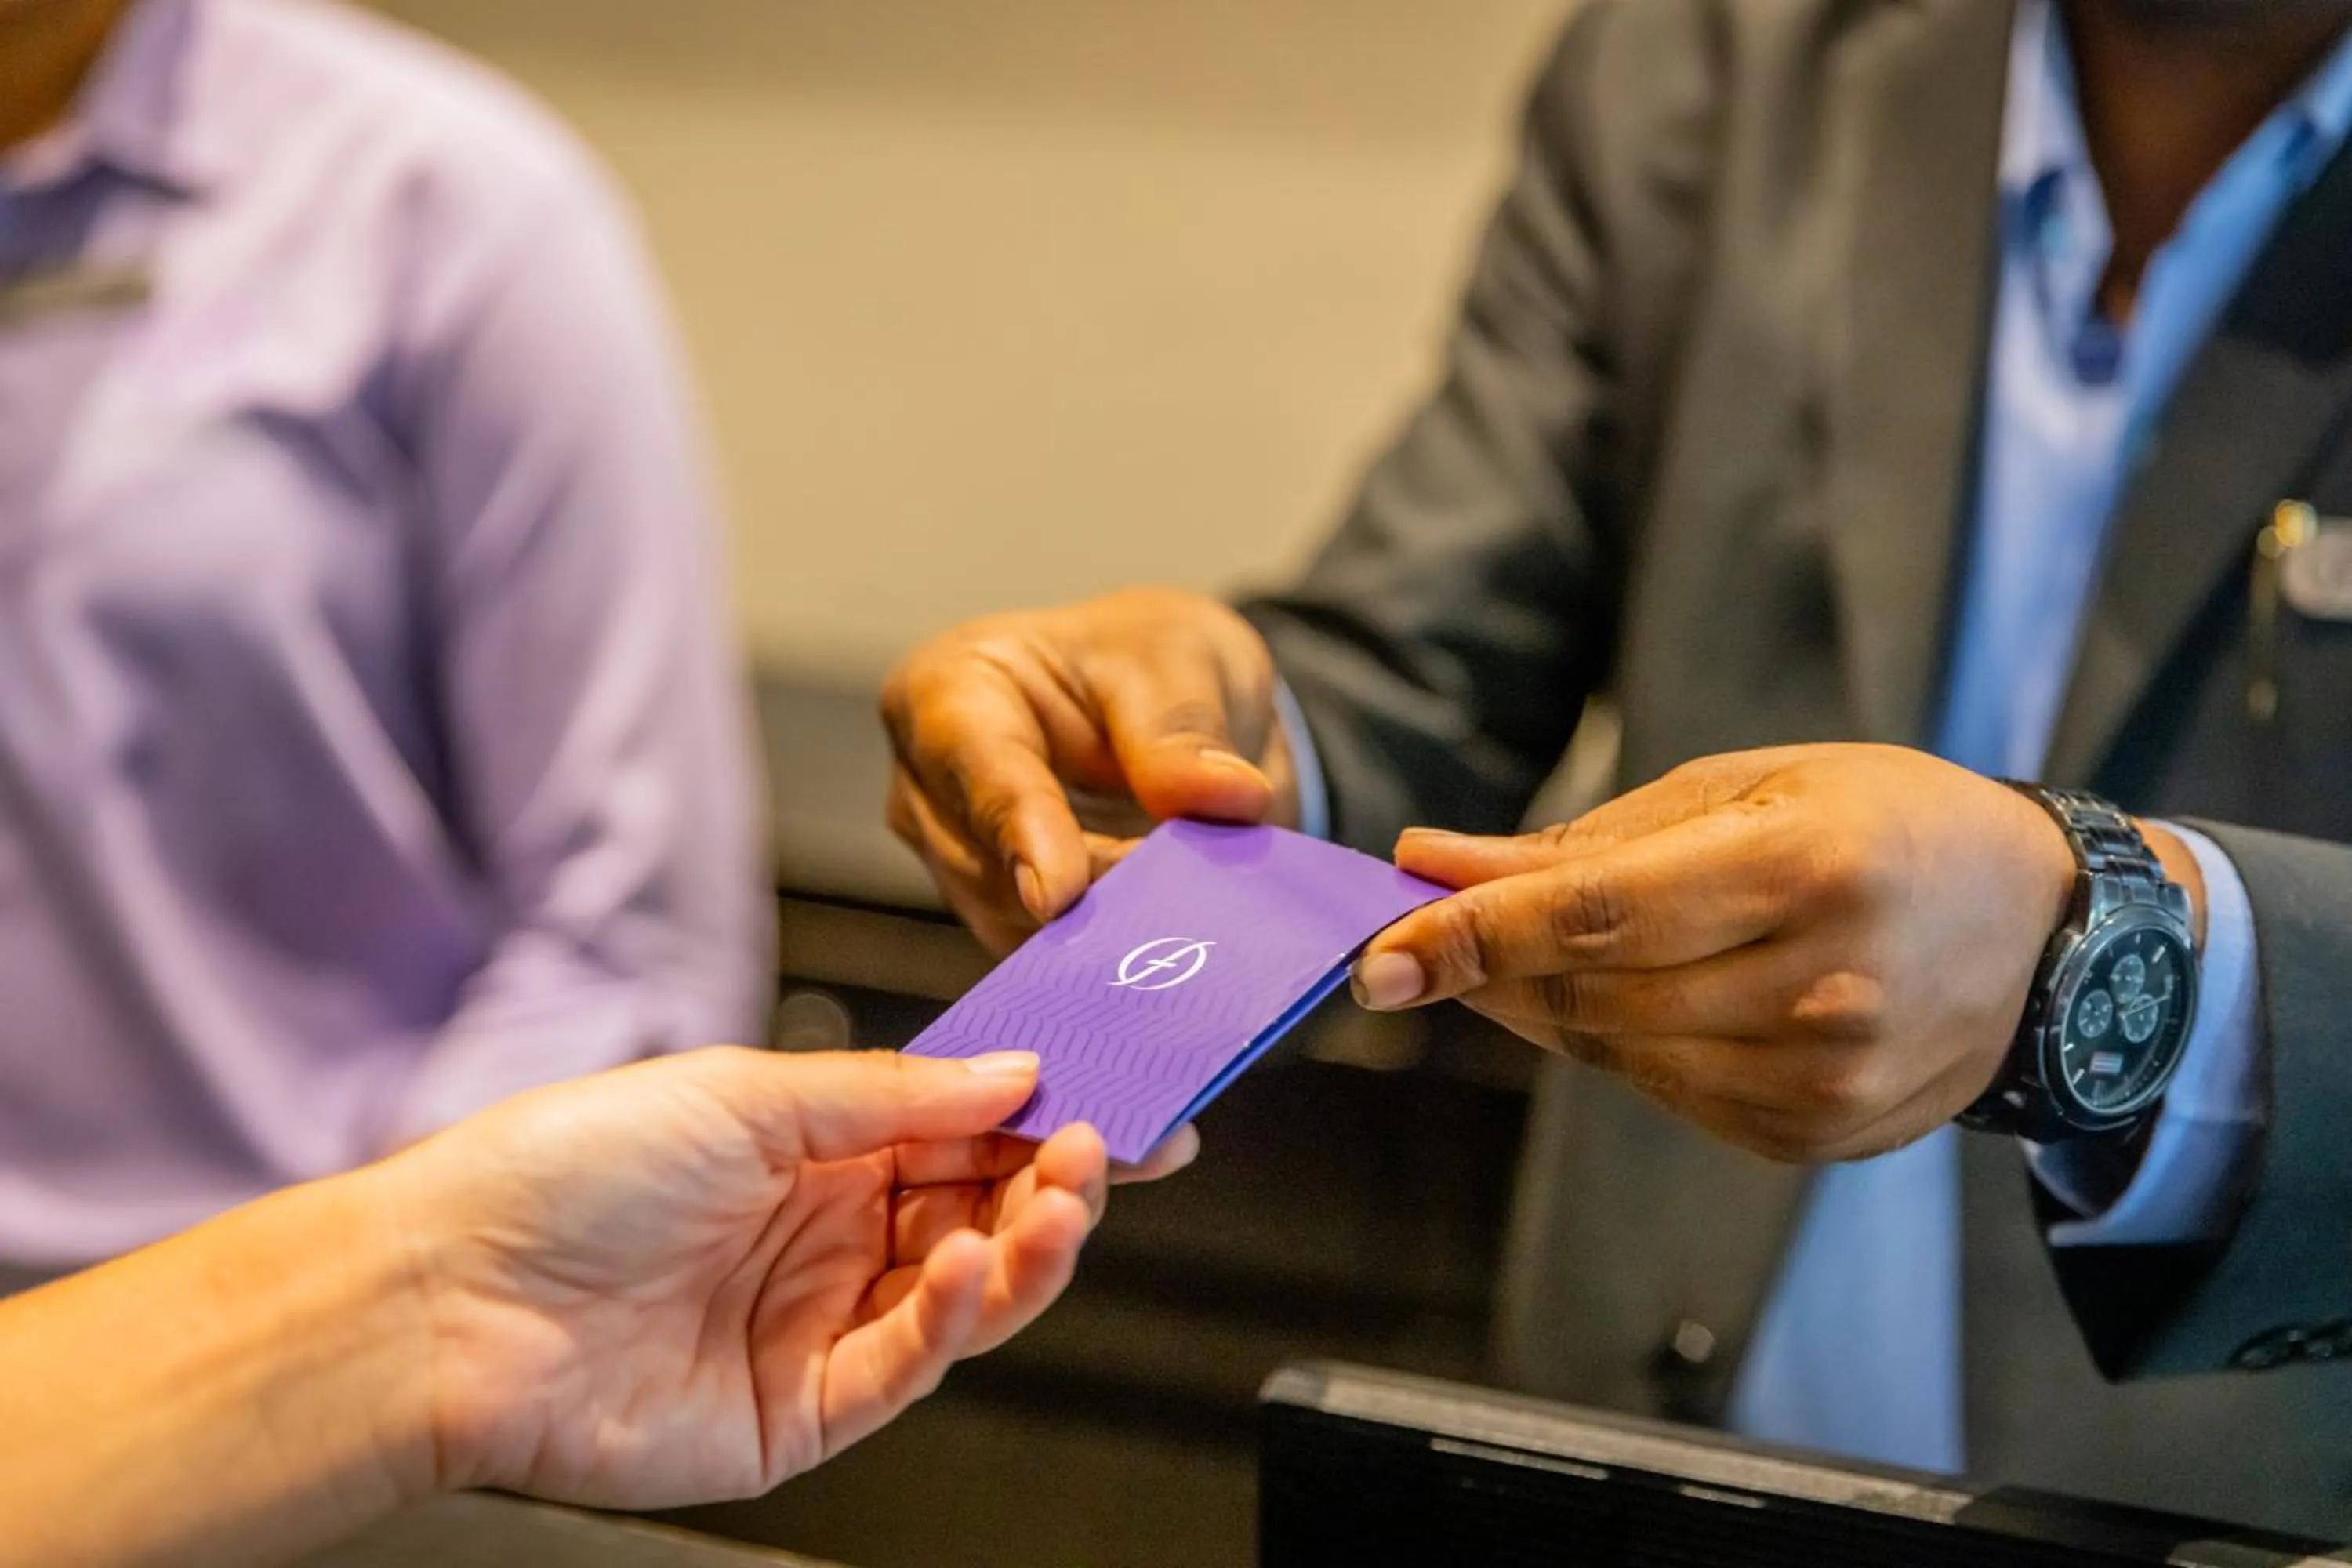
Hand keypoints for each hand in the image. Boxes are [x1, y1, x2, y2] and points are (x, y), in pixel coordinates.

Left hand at [385, 1048, 1193, 1508]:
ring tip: (1063, 1198)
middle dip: (1054, 1180)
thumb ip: (892, 1095)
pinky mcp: (800, 1411)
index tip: (1121, 1094)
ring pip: (966, 1294)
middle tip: (1108, 1150)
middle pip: (980, 1211)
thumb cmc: (564, 1174)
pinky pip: (906, 1365)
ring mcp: (816, 1325)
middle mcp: (826, 1235)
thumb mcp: (746, 1094)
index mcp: (814, 1148)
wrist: (451, 1301)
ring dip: (1027, 1246)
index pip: (962, 1129)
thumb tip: (1008, 1074)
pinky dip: (949, 1317)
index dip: (1044, 1114)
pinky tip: (961, 1264)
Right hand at [882, 589, 1299, 953]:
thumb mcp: (1180, 659)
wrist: (1162, 702)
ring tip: (1190, 912)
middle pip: (991, 866)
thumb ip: (1187, 728)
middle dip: (1090, 892)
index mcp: (948, 691)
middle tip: (1186, 901)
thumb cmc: (1147, 658)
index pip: (975, 765)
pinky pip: (1049, 960)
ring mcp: (959, 863)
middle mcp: (929, 788)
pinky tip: (1168, 944)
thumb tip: (1229, 797)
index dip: (1019, 830)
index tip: (1058, 893)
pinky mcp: (1002, 920)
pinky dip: (1111, 955)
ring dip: (1107, 930)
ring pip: (1019, 926)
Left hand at [1353, 745, 2102, 1162]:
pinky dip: (1620, 1045)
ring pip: (1615, 1052)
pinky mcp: (1815, 1133)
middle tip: (1423, 937)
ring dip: (1544, 1008)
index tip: (1377, 955)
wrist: (2044, 932)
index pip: (1595, 917)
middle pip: (1591, 994)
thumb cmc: (1884, 823)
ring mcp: (1823, 1075)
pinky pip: (1665, 1093)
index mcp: (1807, 869)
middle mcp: (1821, 985)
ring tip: (1532, 956)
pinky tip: (1635, 997)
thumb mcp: (1746, 787)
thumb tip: (1429, 863)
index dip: (1473, 936)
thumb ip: (1579, 841)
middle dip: (1489, 968)